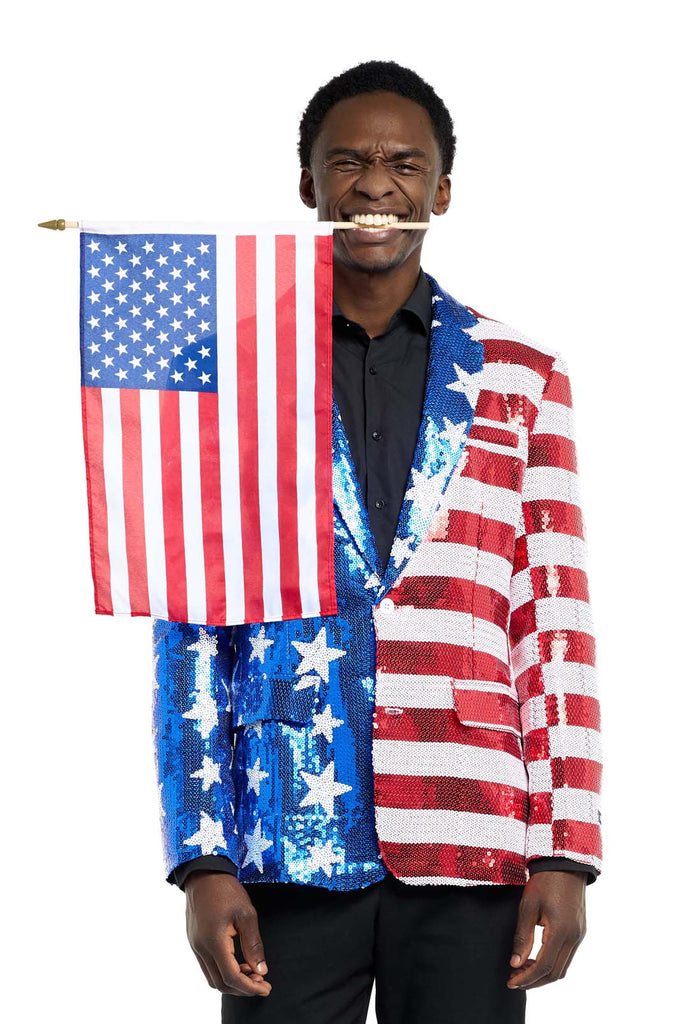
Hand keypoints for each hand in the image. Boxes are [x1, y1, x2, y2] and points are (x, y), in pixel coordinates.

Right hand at [184, 872, 271, 997]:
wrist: (203, 873)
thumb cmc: (226, 889)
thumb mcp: (246, 913)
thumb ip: (253, 944)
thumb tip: (261, 969)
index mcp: (214, 941)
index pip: (231, 977)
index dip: (250, 987)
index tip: (266, 987)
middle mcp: (201, 948)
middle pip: (220, 983)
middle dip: (242, 988)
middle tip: (262, 982)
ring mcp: (195, 945)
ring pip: (212, 977)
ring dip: (233, 981)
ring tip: (253, 972)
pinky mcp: (194, 941)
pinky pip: (208, 966)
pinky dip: (223, 971)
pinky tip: (239, 962)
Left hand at [507, 871, 586, 989]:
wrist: (564, 864)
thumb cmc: (544, 882)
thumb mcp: (527, 906)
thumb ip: (522, 937)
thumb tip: (515, 963)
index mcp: (561, 931)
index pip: (544, 966)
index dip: (527, 978)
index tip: (511, 981)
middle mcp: (574, 937)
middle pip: (555, 973)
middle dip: (534, 980)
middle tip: (514, 980)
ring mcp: (579, 935)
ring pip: (563, 967)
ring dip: (543, 974)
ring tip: (522, 971)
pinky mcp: (579, 931)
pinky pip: (567, 956)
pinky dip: (552, 963)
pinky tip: (536, 959)